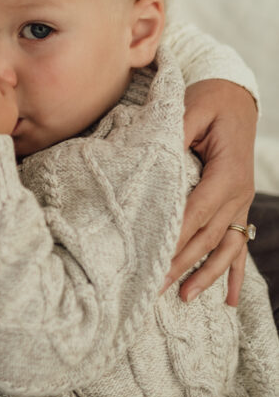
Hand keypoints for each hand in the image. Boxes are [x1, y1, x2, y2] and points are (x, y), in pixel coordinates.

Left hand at [162, 79, 256, 304]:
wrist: (236, 96)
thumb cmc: (211, 100)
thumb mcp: (193, 108)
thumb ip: (177, 132)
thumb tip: (157, 152)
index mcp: (227, 174)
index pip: (196, 212)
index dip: (176, 236)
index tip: (154, 258)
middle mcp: (238, 194)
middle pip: (207, 236)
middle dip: (182, 264)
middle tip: (154, 288)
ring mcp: (241, 202)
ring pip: (225, 247)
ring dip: (207, 275)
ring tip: (185, 298)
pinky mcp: (238, 205)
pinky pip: (239, 244)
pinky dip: (234, 273)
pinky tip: (230, 299)